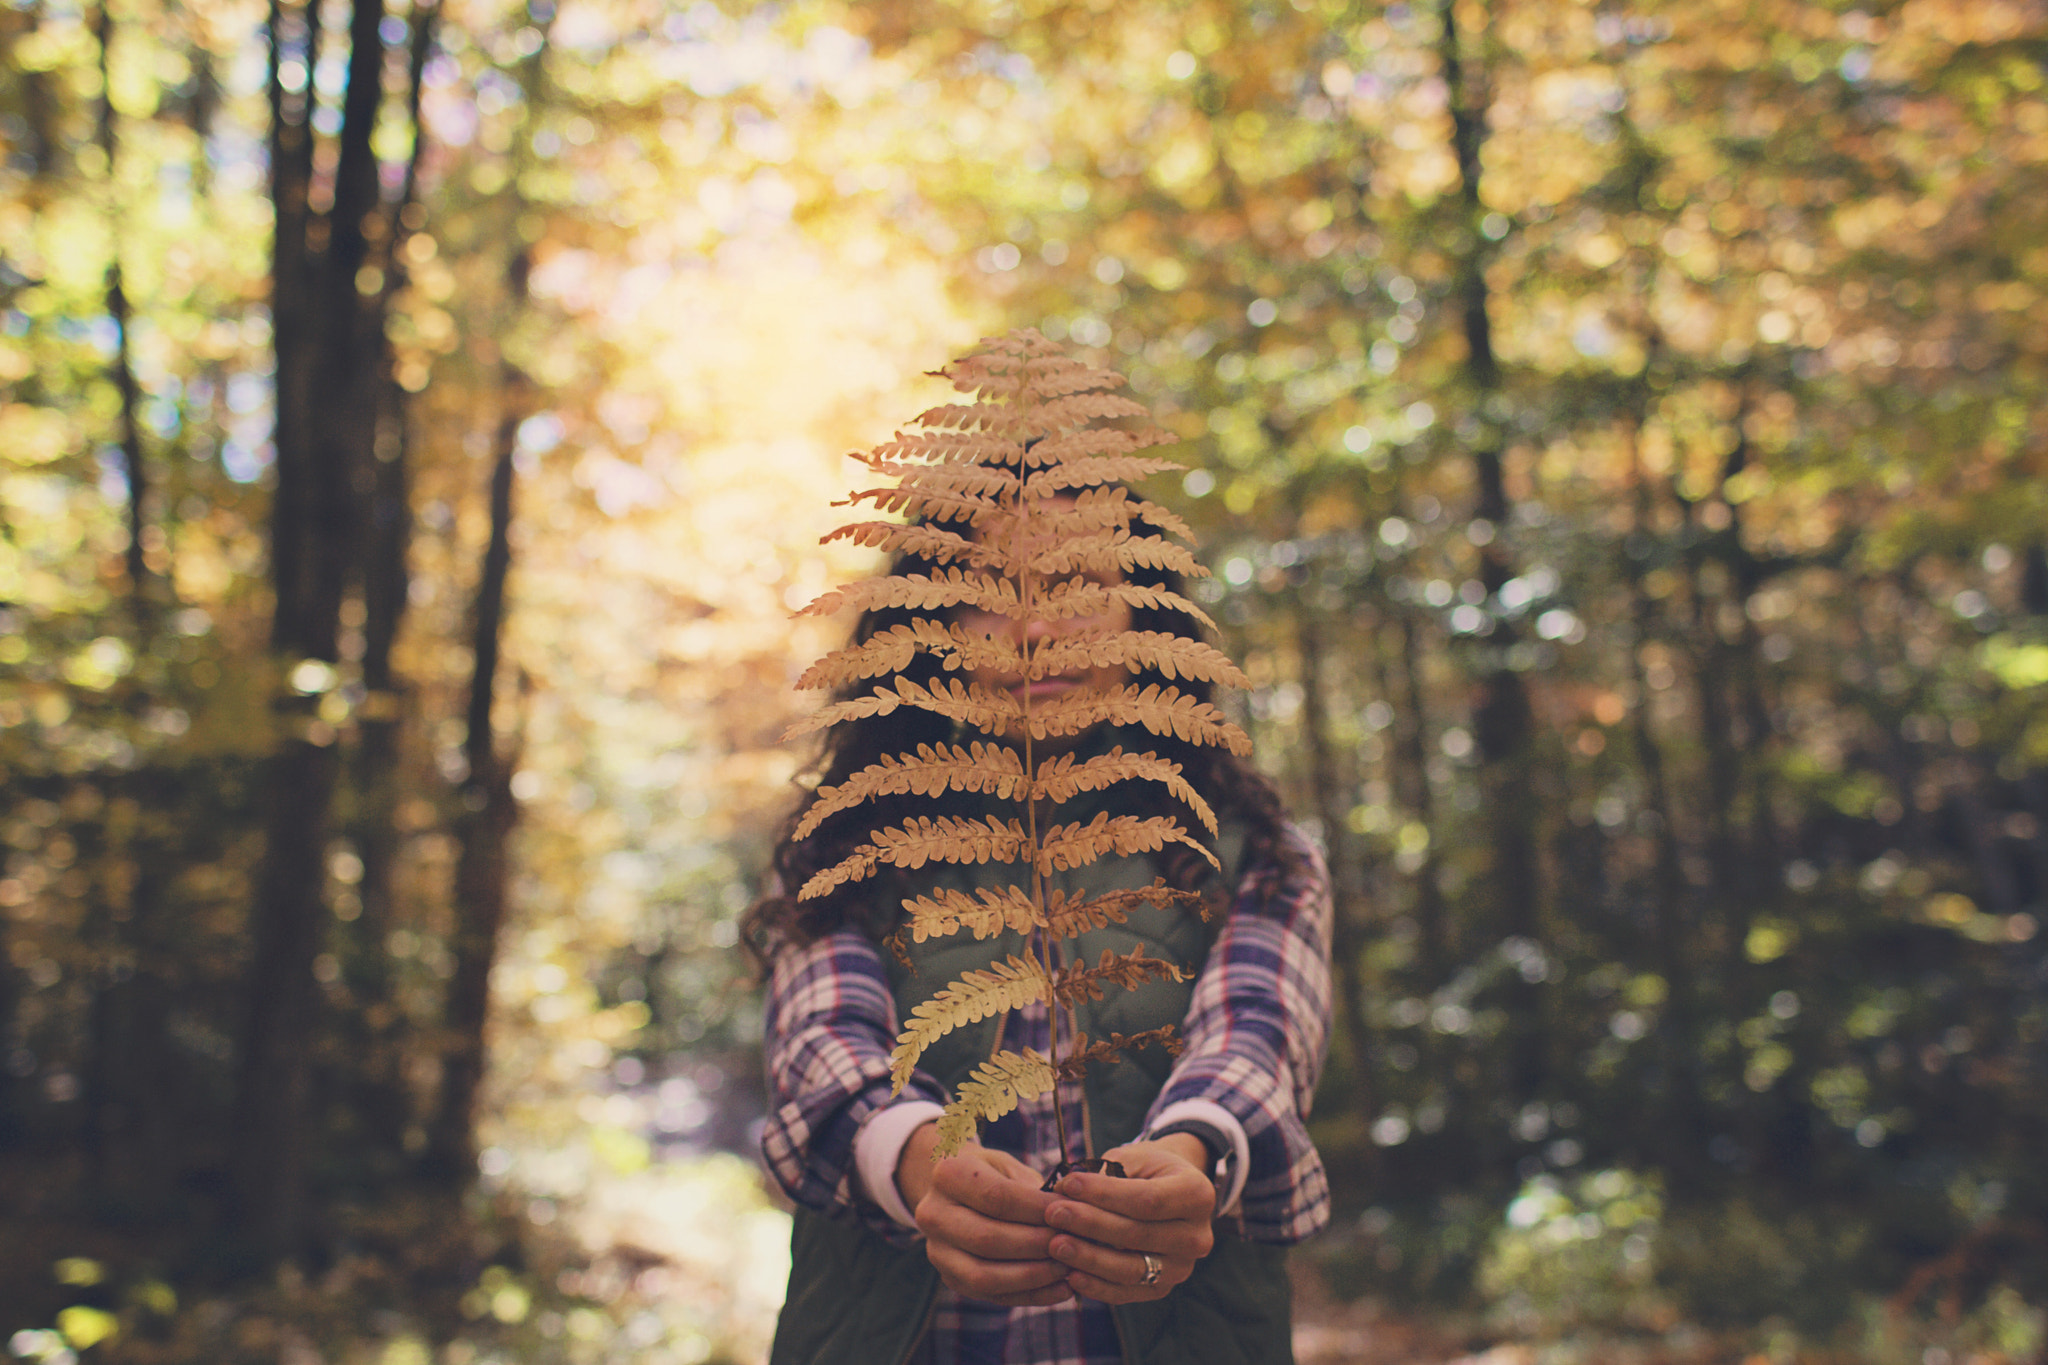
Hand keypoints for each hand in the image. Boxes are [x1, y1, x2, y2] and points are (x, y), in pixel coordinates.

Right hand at [901, 1123, 1073, 1307]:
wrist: (958, 1193)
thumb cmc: (993, 1174)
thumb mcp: (1009, 1165)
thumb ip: (1033, 1187)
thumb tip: (1067, 1213)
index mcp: (947, 1175)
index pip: (996, 1197)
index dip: (1037, 1209)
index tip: (1070, 1213)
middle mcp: (932, 1215)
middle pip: (987, 1239)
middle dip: (1036, 1245)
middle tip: (1072, 1244)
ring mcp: (937, 1251)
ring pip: (984, 1275)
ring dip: (1033, 1276)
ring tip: (1068, 1269)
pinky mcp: (951, 1279)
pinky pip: (991, 1295)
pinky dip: (1030, 1295)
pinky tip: (1061, 1289)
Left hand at [1042, 1135, 1216, 1302]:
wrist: (1166, 1193)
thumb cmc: (1145, 1170)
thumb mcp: (1132, 1158)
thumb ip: (1105, 1174)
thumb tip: (1065, 1190)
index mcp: (1198, 1194)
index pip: (1148, 1200)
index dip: (1105, 1194)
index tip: (1068, 1184)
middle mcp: (1198, 1236)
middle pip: (1138, 1235)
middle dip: (1091, 1223)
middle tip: (1053, 1213)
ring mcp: (1182, 1267)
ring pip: (1131, 1268)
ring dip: (1089, 1258)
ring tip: (1055, 1243)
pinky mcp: (1163, 1288)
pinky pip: (1126, 1292)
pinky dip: (1096, 1285)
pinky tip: (1070, 1274)